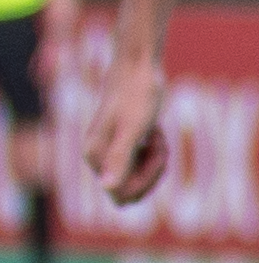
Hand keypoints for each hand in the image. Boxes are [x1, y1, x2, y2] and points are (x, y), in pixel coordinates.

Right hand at [81, 45, 167, 207]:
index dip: (146, 181)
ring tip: (158, 136)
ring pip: (139, 178)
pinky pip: (142, 166)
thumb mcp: (133, 129)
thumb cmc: (138, 95)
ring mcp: (109, 152)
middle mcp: (97, 157)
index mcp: (94, 156)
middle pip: (131, 190)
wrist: (139, 68)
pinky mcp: (122, 145)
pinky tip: (155, 134)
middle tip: (160, 143)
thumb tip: (107, 188)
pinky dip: (155, 154)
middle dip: (153, 171)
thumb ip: (120, 158)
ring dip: (155, 161)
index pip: (122, 194)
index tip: (157, 154)